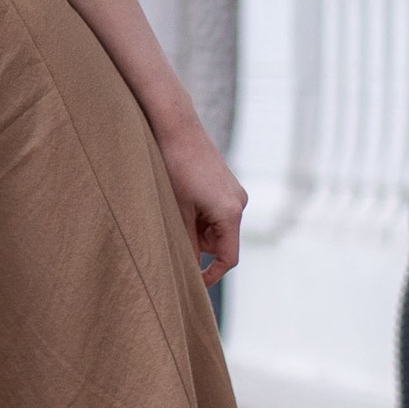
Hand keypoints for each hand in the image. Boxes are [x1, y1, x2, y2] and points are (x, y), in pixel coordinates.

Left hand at [156, 110, 244, 286]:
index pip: (228, 258)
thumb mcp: (176, 209)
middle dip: (197, 245)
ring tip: (172, 210)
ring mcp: (233, 192)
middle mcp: (238, 203)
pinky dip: (197, 214)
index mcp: (230, 212)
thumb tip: (186, 269)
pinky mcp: (224, 184)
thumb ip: (185, 242)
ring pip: (214, 227)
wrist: (176, 126)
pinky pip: (213, 211)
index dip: (210, 274)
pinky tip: (179, 199)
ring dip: (194, 228)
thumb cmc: (174, 166)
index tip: (191, 282)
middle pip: (220, 242)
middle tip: (170, 235)